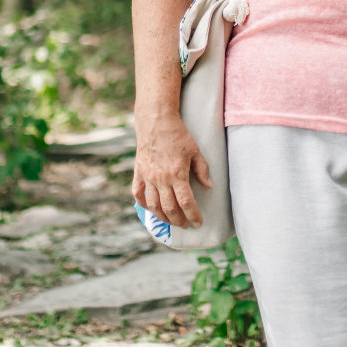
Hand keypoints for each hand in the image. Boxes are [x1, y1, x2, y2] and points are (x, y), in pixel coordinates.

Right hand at [132, 113, 211, 228]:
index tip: (198, 223)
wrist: (156, 121)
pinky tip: (151, 208)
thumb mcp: (195, 150)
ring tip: (171, 221)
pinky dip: (144, 204)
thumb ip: (202, 169)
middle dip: (179, 220)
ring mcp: (148, 177)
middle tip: (186, 225)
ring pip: (154, 205)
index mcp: (177, 174)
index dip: (193, 215)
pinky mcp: (139, 172)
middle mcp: (161, 179)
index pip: (186, 202)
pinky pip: (138, 194)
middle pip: (170, 208)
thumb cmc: (178, 135)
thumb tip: (209, 186)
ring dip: (163, 217)